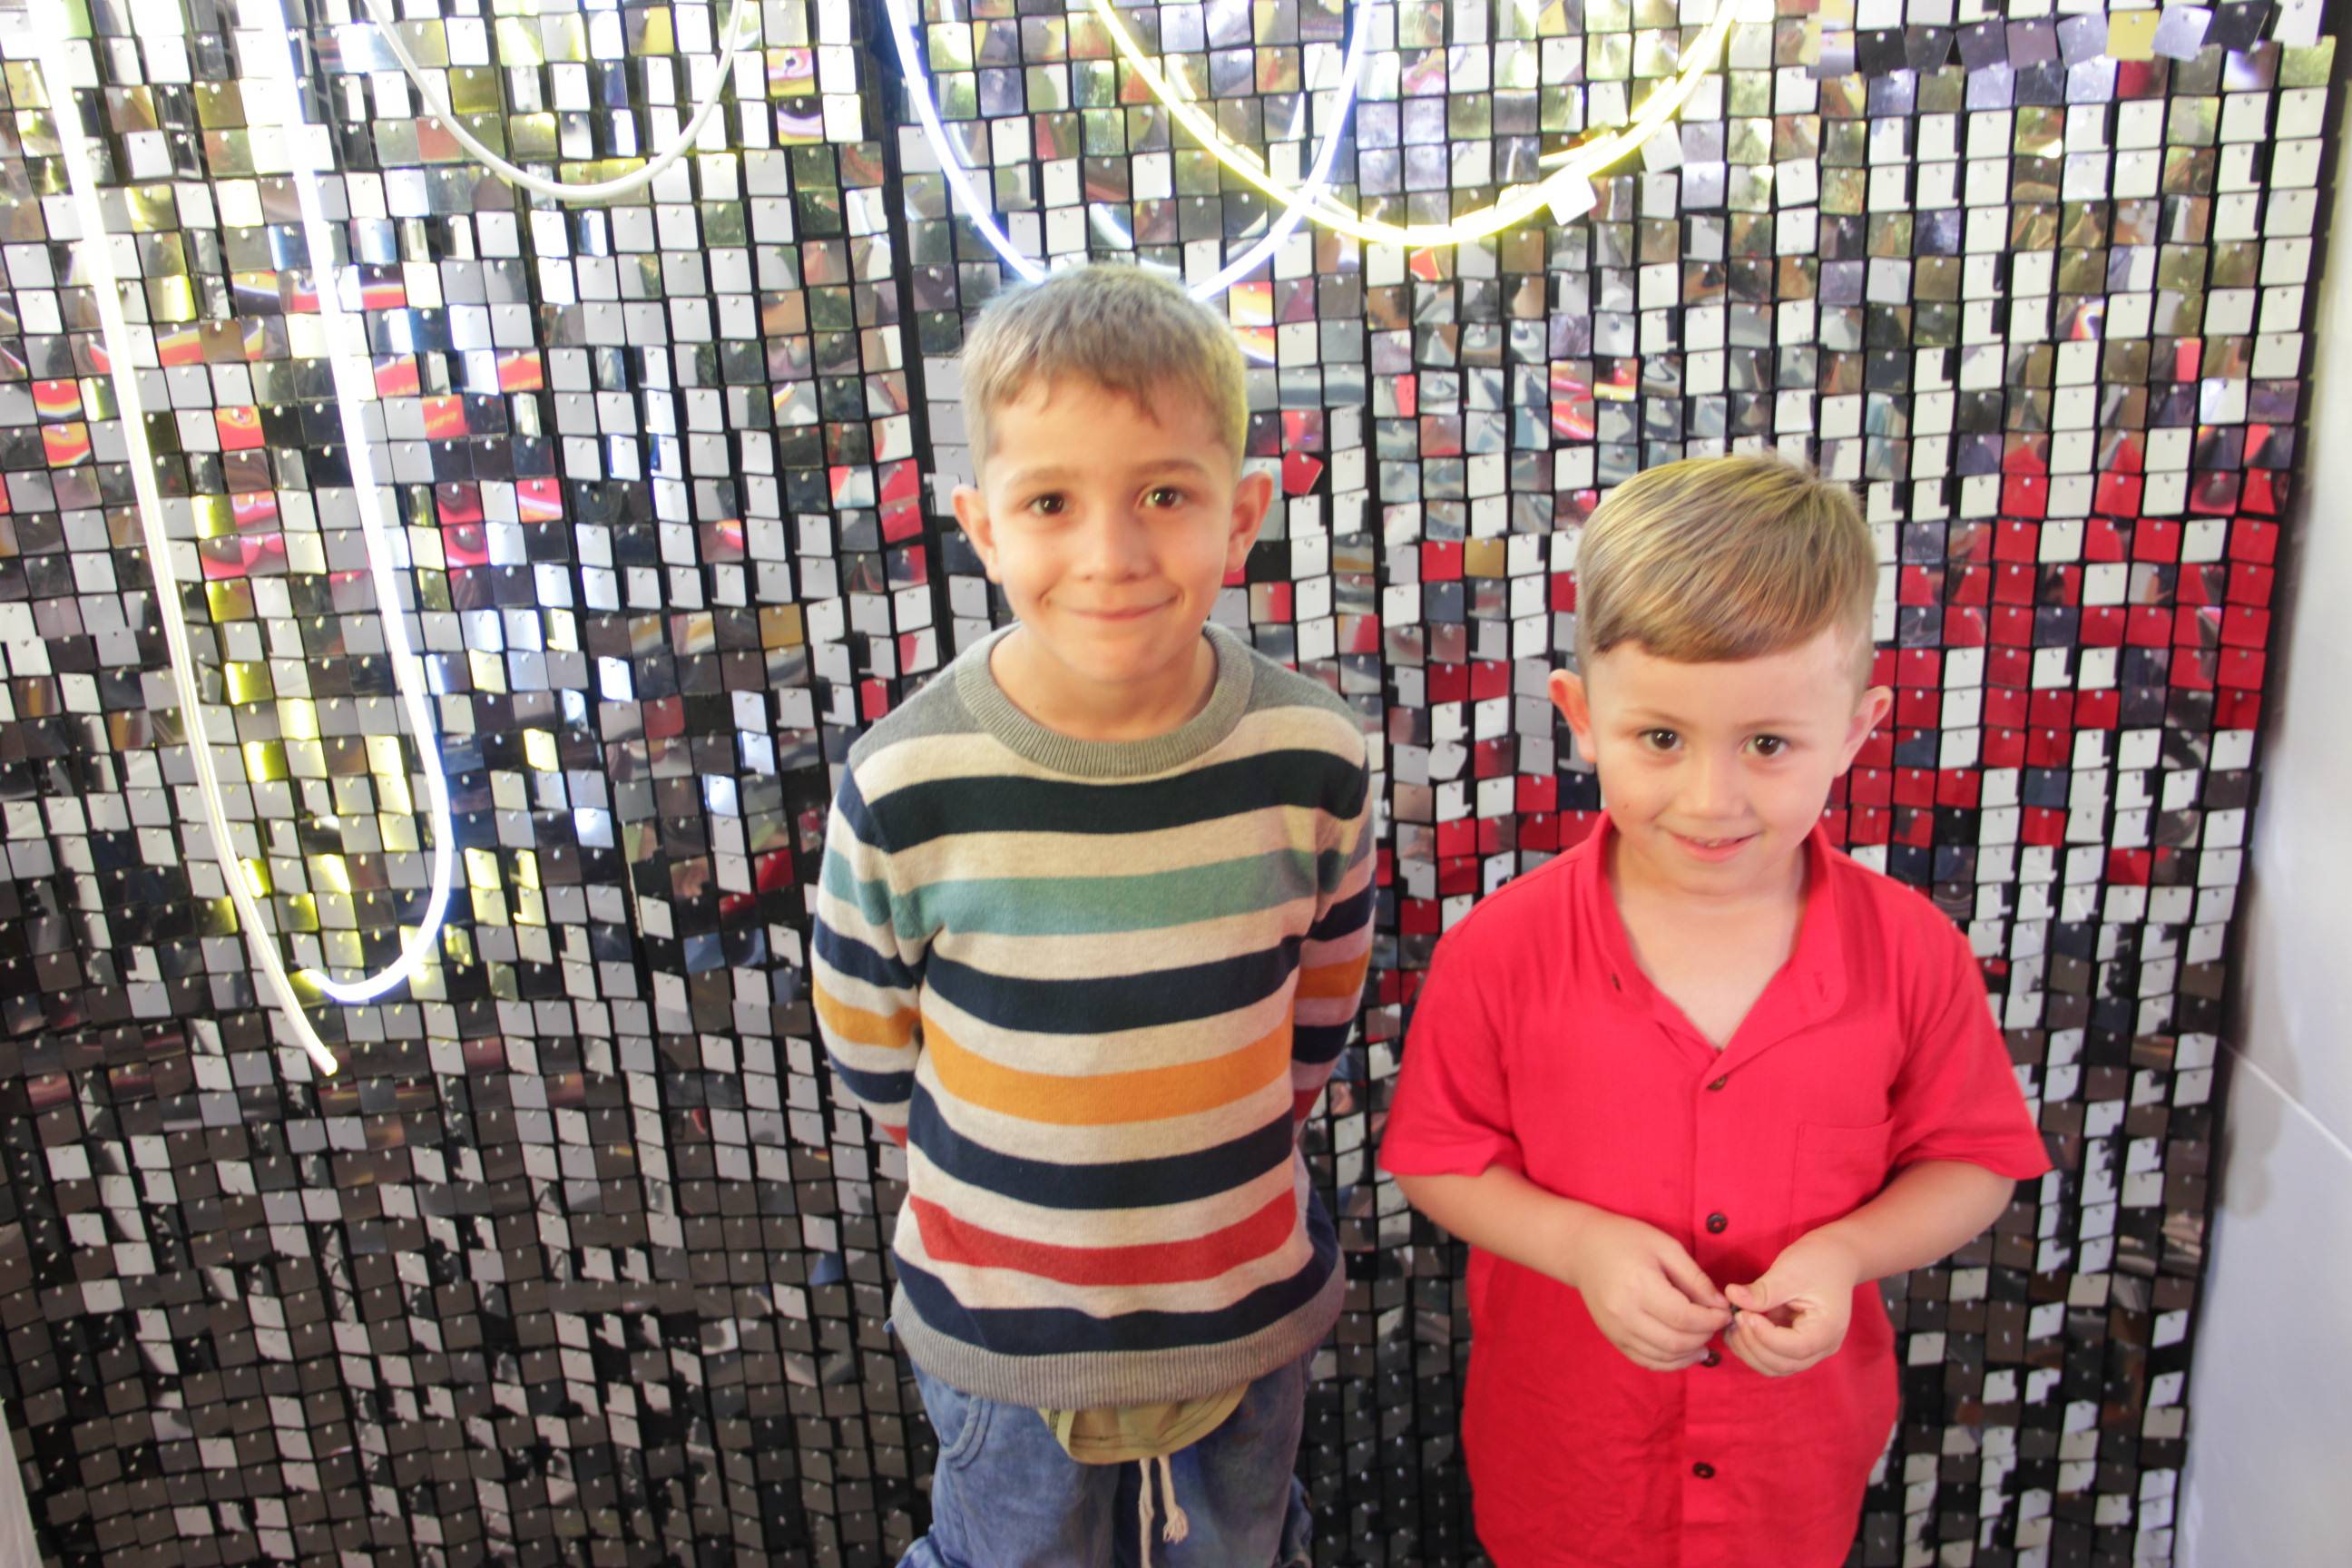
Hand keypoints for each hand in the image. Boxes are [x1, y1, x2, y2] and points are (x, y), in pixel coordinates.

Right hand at [1559, 1211, 1733, 1372]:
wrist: (1582, 1249)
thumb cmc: (1625, 1239)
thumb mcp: (1665, 1246)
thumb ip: (1694, 1278)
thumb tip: (1720, 1305)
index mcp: (1640, 1286)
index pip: (1685, 1317)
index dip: (1711, 1320)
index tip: (1725, 1313)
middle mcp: (1625, 1313)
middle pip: (1676, 1341)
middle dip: (1704, 1336)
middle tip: (1716, 1324)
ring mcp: (1616, 1330)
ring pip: (1663, 1356)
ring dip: (1690, 1353)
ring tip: (1705, 1340)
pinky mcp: (1613, 1338)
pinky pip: (1646, 1360)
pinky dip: (1670, 1363)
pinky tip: (1686, 1353)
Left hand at [1724, 1230, 1861, 1376]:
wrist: (1834, 1258)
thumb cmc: (1817, 1262)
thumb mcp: (1790, 1272)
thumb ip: (1762, 1290)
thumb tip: (1732, 1296)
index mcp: (1828, 1329)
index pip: (1796, 1348)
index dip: (1765, 1337)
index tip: (1744, 1314)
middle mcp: (1822, 1347)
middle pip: (1783, 1364)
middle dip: (1753, 1344)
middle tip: (1736, 1316)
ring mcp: (1809, 1349)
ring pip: (1774, 1366)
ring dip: (1748, 1350)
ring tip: (1733, 1322)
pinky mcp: (1794, 1345)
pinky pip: (1771, 1357)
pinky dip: (1751, 1348)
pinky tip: (1737, 1328)